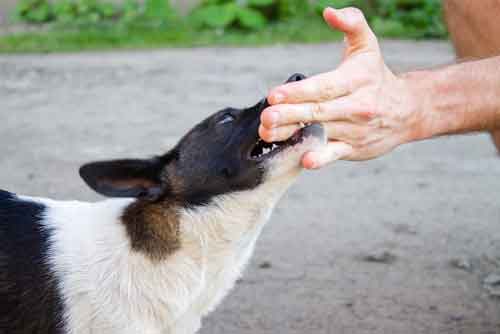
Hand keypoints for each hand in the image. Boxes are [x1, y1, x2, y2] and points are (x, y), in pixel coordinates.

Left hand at [259, 7, 421, 168]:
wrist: (408, 110)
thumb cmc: (377, 77)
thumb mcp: (368, 46)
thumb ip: (352, 24)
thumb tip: (329, 12)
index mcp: (356, 81)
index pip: (324, 87)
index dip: (299, 92)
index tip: (275, 94)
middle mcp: (356, 107)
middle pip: (319, 111)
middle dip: (290, 114)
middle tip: (267, 116)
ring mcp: (354, 130)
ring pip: (321, 133)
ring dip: (293, 135)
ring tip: (269, 134)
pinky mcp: (353, 148)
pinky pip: (335, 154)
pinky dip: (321, 158)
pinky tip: (305, 161)